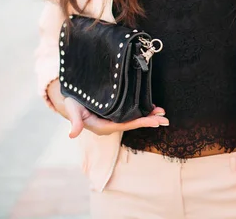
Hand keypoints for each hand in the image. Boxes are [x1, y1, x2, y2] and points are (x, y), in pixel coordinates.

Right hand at [47, 79, 168, 137]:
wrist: (69, 101)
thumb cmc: (72, 104)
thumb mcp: (72, 110)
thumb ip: (74, 122)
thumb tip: (72, 134)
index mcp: (103, 127)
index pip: (125, 126)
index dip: (140, 122)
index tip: (154, 121)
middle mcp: (110, 125)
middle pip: (133, 124)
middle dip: (149, 121)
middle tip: (165, 120)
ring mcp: (113, 120)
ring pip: (134, 119)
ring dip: (148, 116)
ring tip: (162, 113)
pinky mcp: (115, 113)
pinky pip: (131, 113)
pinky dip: (142, 110)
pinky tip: (152, 107)